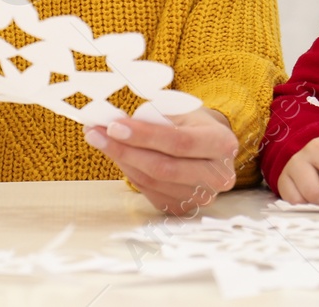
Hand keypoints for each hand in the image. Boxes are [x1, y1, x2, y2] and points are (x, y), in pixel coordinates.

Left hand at [84, 107, 238, 215]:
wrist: (209, 146)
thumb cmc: (192, 123)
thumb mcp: (180, 110)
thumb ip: (151, 117)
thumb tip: (110, 122)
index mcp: (222, 143)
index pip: (180, 142)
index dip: (144, 135)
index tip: (114, 126)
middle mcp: (219, 175)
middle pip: (164, 167)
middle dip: (125, 150)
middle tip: (96, 133)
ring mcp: (203, 197)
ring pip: (153, 181)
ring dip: (122, 160)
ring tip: (100, 140)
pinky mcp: (185, 208)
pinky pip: (149, 191)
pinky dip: (129, 172)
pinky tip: (118, 156)